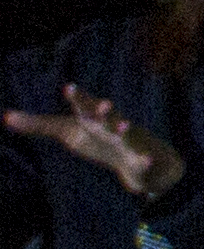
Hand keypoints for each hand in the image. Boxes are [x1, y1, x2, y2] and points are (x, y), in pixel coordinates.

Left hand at [7, 86, 185, 205]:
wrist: (135, 155)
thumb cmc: (96, 138)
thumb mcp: (66, 131)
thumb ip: (38, 125)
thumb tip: (5, 117)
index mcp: (92, 117)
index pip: (82, 105)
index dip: (76, 97)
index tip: (67, 87)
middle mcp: (110, 124)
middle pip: (106, 115)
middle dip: (104, 109)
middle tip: (103, 104)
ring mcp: (127, 140)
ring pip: (126, 133)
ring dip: (124, 128)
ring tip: (122, 126)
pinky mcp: (139, 157)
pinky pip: (142, 160)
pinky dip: (144, 160)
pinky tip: (144, 161)